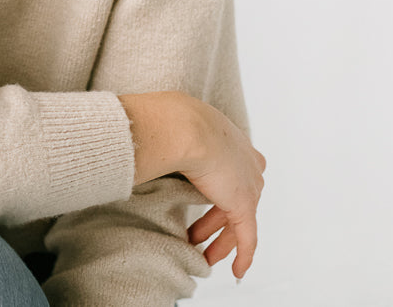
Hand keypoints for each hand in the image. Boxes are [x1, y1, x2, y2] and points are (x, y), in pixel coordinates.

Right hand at [118, 92, 265, 278]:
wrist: (183, 126)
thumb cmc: (172, 121)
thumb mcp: (175, 127)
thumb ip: (171, 139)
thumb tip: (144, 139)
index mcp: (232, 140)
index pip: (230, 172)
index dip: (216, 193)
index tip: (201, 205)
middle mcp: (247, 163)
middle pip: (234, 199)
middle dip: (214, 221)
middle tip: (195, 235)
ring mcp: (249, 185)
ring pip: (238, 221)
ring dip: (220, 240)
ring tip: (203, 255)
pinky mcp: (244, 205)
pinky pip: (247, 238)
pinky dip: (243, 256)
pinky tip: (237, 271)